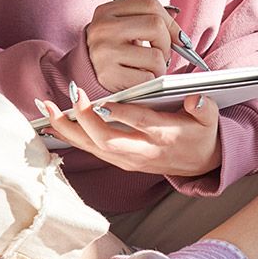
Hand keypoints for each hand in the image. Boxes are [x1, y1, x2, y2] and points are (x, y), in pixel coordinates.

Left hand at [41, 85, 222, 177]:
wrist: (200, 164)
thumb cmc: (201, 134)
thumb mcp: (210, 120)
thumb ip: (204, 108)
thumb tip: (196, 99)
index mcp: (164, 137)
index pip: (140, 124)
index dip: (120, 113)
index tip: (101, 100)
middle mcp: (142, 151)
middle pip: (107, 140)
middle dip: (85, 120)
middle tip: (71, 95)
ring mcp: (128, 159)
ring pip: (92, 147)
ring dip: (67, 129)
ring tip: (47, 108)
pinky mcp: (119, 160)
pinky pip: (89, 149)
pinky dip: (69, 137)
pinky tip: (52, 123)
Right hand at [84, 0, 184, 92]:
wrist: (86, 74)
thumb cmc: (114, 49)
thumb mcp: (125, 28)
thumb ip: (150, 22)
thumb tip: (182, 38)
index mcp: (107, 11)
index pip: (150, 4)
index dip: (171, 22)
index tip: (177, 37)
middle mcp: (103, 28)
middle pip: (155, 25)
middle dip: (167, 43)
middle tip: (161, 54)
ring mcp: (104, 51)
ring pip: (155, 56)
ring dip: (159, 67)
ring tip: (147, 68)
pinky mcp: (108, 75)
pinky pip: (147, 78)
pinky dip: (150, 81)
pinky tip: (138, 78)